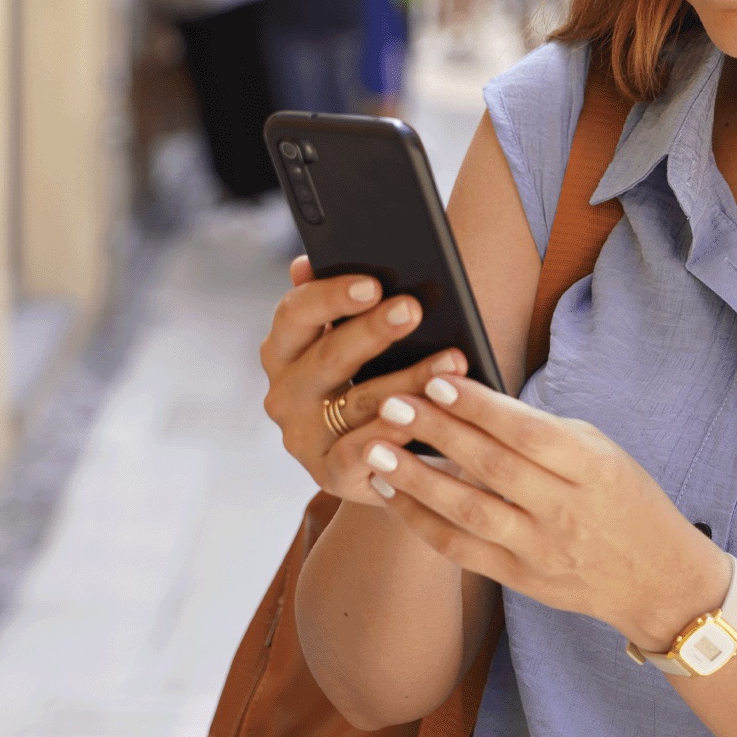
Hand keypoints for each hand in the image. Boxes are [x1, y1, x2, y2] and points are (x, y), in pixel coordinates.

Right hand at [259, 254, 471, 507]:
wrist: (388, 452)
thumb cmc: (374, 375)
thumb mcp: (358, 338)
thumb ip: (339, 302)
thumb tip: (306, 262)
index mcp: (284, 349)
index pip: (295, 313)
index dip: (330, 296)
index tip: (372, 284)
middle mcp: (285, 393)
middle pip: (327, 356)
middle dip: (373, 331)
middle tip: (413, 308)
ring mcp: (304, 437)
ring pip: (358, 402)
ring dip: (408, 380)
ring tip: (452, 359)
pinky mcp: (329, 474)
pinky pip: (360, 453)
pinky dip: (393, 435)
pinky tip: (424, 419)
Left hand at [351, 375, 731, 652]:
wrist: (656, 578)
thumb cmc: (625, 498)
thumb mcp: (600, 451)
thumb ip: (543, 432)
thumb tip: (475, 402)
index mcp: (592, 467)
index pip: (527, 432)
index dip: (480, 407)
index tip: (438, 380)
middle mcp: (564, 510)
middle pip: (491, 467)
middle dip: (437, 433)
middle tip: (391, 404)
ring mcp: (540, 549)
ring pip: (467, 511)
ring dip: (416, 479)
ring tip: (374, 449)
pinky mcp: (519, 580)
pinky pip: (460, 549)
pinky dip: (420, 520)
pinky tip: (389, 493)